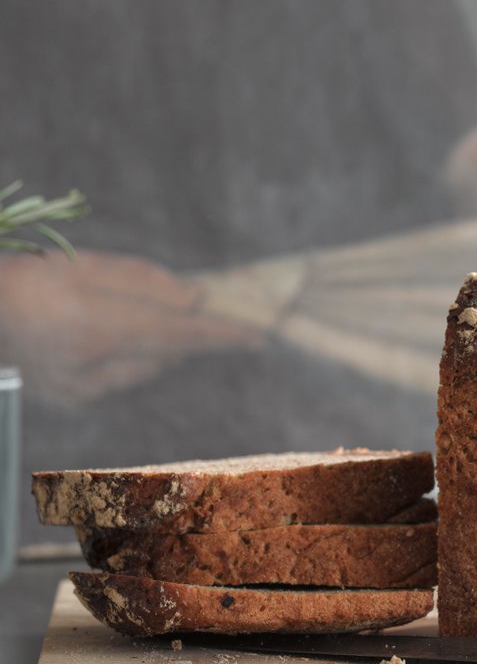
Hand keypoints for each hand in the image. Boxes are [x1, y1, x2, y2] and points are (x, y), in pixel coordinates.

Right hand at [0, 250, 262, 404]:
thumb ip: (143, 282)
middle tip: (239, 326)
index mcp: (93, 328)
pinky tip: (128, 335)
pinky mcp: (79, 397)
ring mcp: (83, 389)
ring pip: (151, 364)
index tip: (258, 334)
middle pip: (169, 352)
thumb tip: (196, 299)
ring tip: (164, 316)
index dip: (221, 334)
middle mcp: (92, 367)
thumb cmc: (31, 280)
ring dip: (168, 342)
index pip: (176, 333)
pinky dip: (140, 354)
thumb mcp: (85, 266)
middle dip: (204, 336)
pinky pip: (129, 374)